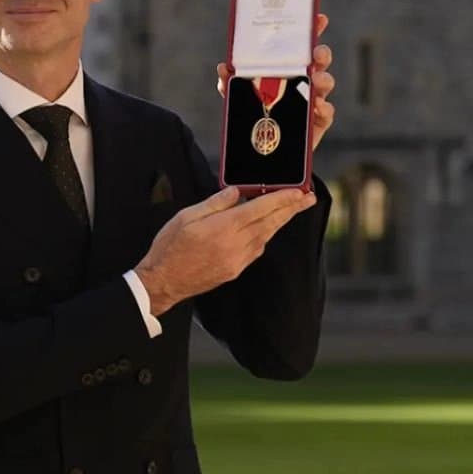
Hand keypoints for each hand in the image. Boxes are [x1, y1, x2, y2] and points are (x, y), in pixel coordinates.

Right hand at [133, 186, 316, 315]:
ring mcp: (238, 260)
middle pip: (270, 223)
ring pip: (266, 236)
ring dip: (280, 222)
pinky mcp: (235, 270)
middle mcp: (235, 244)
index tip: (298, 191)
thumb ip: (215, 203)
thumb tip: (236, 192)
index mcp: (223, 227)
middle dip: (291, 209)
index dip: (282, 199)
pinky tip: (265, 229)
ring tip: (291, 210)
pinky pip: (257, 250)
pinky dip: (265, 236)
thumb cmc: (170, 247)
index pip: (261, 209)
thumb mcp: (186, 216)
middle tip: (308, 198)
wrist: (164, 281)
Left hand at [216, 13, 335, 150]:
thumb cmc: (256, 115)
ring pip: (326, 82)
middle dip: (322, 53)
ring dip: (324, 79)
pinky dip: (324, 107)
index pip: (303, 44)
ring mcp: (315, 99)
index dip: (313, 29)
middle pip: (320, 60)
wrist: (263, 150)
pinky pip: (327, 111)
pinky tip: (317, 106)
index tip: (318, 18)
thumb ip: (230, 83)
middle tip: (316, 53)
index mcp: (289, 67)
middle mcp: (305, 79)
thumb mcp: (239, 97)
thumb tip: (223, 67)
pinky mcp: (319, 120)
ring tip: (315, 80)